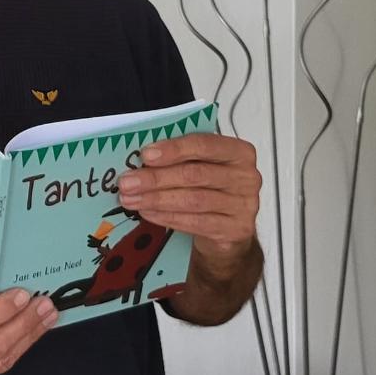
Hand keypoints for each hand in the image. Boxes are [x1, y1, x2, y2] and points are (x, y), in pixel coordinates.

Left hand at [118, 134, 260, 264]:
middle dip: (156, 178)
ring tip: (131, 199)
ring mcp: (245, 205)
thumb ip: (180, 156)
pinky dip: (167, 217)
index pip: (204, 145)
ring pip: (193, 200)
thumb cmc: (210, 187)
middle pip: (195, 174)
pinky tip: (147, 212)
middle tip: (127, 182)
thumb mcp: (200, 164)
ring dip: (156, 199)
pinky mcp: (236, 230)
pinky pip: (195, 222)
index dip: (173, 149)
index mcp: (239, 151)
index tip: (145, 155)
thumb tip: (142, 156)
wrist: (229, 227)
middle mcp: (247, 177)